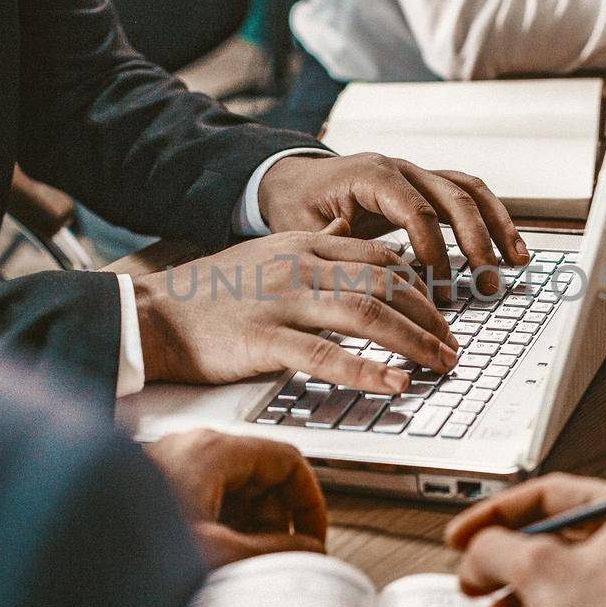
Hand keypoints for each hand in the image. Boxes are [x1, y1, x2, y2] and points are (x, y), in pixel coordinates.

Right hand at [133, 220, 458, 390]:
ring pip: (367, 316)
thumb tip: (346, 224)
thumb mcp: (266, 250)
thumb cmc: (209, 292)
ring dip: (414, 341)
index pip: (379, 257)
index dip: (419, 285)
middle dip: (429, 316)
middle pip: (384, 286)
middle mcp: (300, 266)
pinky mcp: (265, 339)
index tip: (441, 311)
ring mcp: (283, 301)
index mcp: (303, 245)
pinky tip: (396, 383)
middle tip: (453, 345)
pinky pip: (327, 356)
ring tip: (442, 363)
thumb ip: (312, 239)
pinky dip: (368, 370)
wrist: (152, 314)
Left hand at [146, 429, 328, 566]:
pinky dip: (220, 527)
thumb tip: (305, 553)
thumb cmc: (131, 543)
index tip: (312, 534)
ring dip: (247, 526)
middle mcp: (193, 449)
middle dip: (276, 520)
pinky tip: (211, 560)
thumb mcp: (218, 552)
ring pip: (233, 490)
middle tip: (276, 556)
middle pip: (261, 476)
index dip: (310, 500)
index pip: (287, 460)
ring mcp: (173, 465)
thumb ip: (272, 552)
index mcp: (213, 451)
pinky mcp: (156, 485)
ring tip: (241, 564)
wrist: (71, 550)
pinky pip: (207, 499)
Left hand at [256, 153, 529, 294]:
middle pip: (451, 196)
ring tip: (516, 261)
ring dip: (496, 226)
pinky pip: (468, 196)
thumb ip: (334, 250)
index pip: (414, 208)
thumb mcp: (302, 230)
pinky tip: (509, 248)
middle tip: (486, 280)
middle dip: (475, 241)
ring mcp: (417, 174)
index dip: (431, 246)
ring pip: (469, 191)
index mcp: (370, 175)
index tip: (439, 283)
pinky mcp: (427, 186)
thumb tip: (367, 279)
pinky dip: (492, 219)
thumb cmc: (297, 207)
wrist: (295, 180)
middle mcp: (400, 168)